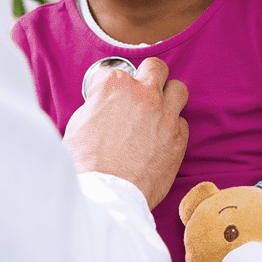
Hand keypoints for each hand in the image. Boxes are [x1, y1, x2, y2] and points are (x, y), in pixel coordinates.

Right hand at [63, 57, 188, 209]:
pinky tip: (160, 137)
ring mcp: (164, 115)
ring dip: (168, 96)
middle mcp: (143, 94)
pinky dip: (172, 127)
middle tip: (140, 91)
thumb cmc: (86, 161)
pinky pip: (182, 122)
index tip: (107, 98)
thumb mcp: (79, 122)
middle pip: (155, 67)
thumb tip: (102, 106)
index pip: (114, 71)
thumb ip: (96, 105)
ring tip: (158, 109)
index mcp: (114, 85)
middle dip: (148, 75)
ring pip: (178, 89)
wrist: (106, 194)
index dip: (107, 87)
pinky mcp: (177, 138)